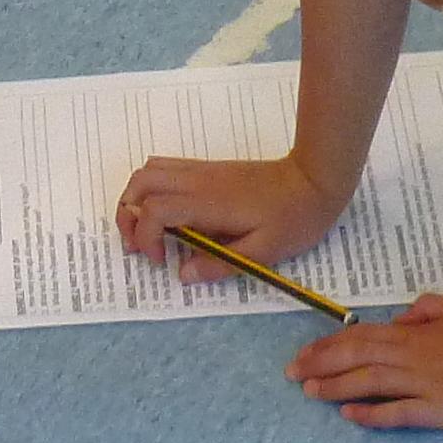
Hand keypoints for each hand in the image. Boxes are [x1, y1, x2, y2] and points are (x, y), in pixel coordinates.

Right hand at [117, 151, 346, 272]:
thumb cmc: (293, 219)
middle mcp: (196, 181)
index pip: (154, 210)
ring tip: (149, 229)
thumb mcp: (263, 253)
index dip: (146, 237)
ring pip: (148, 171)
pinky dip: (151, 188)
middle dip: (129, 216)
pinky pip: (165, 167)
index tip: (162, 260)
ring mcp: (200, 171)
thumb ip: (220, 264)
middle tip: (143, 246)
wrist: (313, 181)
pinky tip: (168, 212)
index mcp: (207, 203)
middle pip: (140, 184)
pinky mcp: (207, 168)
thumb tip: (184, 274)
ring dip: (136, 199)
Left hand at [282, 294, 442, 430]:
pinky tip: (349, 415)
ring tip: (309, 393)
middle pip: (356, 358)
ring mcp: (426, 385)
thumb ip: (428, 309)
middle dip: (319, 365)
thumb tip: (400, 318)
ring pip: (369, 383)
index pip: (361, 335)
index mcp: (417, 332)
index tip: (304, 353)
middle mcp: (414, 356)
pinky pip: (398, 412)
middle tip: (292, 374)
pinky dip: (371, 413)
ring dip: (335, 387)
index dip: (328, 345)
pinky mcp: (441, 410)